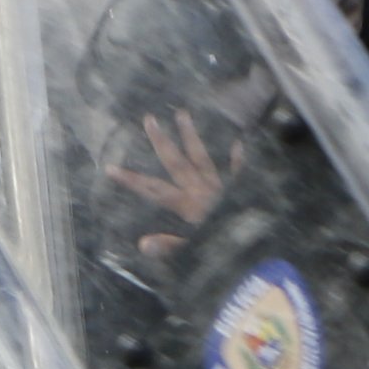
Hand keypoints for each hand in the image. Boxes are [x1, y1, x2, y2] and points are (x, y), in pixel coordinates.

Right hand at [104, 110, 243, 244]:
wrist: (257, 251)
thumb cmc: (224, 253)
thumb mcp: (193, 255)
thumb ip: (169, 247)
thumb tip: (142, 244)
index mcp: (187, 206)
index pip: (153, 191)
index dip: (131, 180)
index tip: (110, 168)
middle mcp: (201, 191)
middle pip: (176, 163)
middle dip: (161, 142)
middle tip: (149, 119)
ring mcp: (220, 188)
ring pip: (202, 158)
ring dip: (191, 136)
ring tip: (183, 114)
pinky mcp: (240, 191)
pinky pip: (237, 171)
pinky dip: (237, 159)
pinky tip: (238, 143)